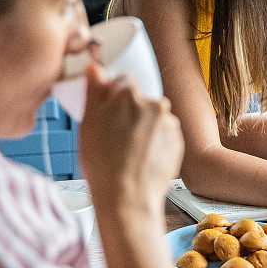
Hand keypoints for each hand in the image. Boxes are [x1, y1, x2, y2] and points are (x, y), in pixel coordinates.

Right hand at [77, 64, 184, 215]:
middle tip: (113, 137)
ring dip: (142, 129)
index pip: (123, 83)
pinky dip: (153, 143)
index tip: (106, 114)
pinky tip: (140, 158)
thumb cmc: (104, 164)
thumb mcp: (88, 123)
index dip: (111, 99)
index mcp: (131, 94)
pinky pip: (163, 136)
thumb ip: (95, 91)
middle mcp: (156, 104)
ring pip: (151, 119)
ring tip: (127, 152)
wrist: (128, 198)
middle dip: (127, 114)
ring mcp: (170, 124)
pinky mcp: (178, 142)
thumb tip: (96, 69)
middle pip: (139, 101)